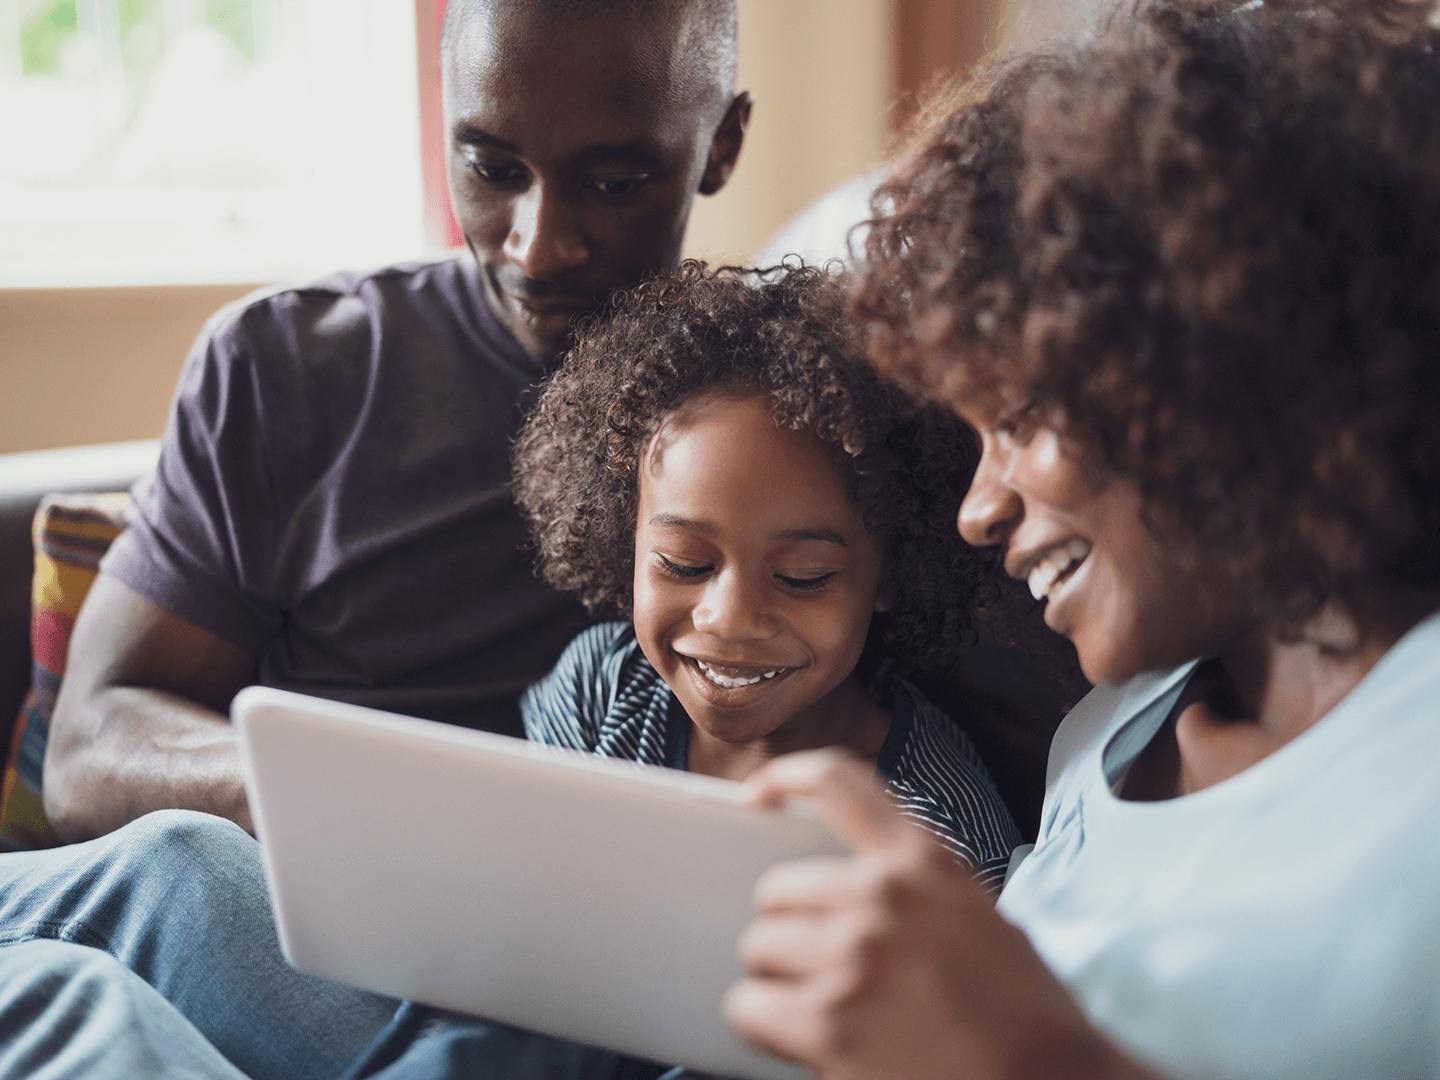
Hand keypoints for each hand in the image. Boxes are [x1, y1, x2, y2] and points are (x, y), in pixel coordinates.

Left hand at [724, 751, 1148, 1079]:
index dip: (784, 777)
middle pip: (777, 890)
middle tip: (819, 965)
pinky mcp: (828, 1022)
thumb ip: (911, 889)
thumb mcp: (976, 915)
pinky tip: (797, 1037)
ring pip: (759, 947)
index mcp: (924, 861)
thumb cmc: (1022, 1014)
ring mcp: (852, 956)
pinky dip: (763, 1024)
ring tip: (819, 1005)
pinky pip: (748, 1006)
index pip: (837, 782)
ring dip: (779, 978)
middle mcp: (883, 896)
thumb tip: (837, 894)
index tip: (757, 795)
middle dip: (789, 929)